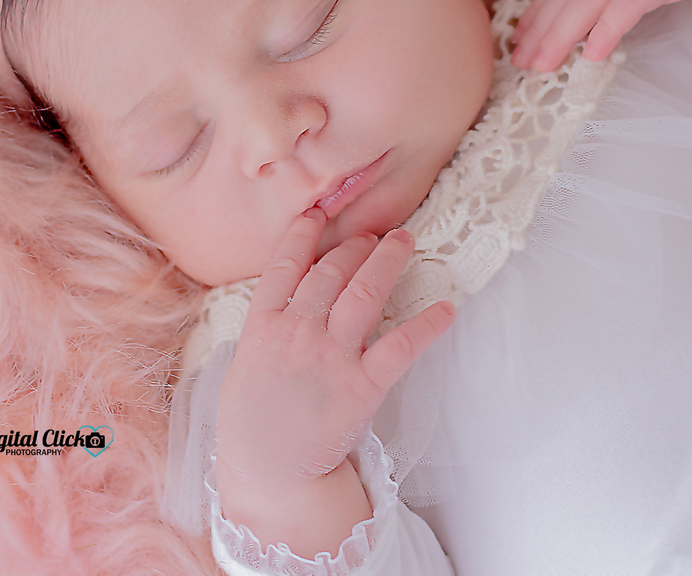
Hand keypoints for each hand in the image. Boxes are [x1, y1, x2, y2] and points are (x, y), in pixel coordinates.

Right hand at [216, 209, 454, 499]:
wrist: (268, 475)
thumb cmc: (251, 423)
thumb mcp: (244, 365)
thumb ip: (267, 327)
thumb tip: (287, 294)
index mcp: (263, 327)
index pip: (285, 266)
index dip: (304, 235)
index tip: (319, 215)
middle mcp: (297, 333)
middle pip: (330, 272)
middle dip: (354, 246)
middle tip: (372, 233)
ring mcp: (330, 357)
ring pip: (364, 292)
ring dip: (386, 261)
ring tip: (402, 241)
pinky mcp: (362, 386)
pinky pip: (400, 346)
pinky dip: (427, 324)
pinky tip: (447, 309)